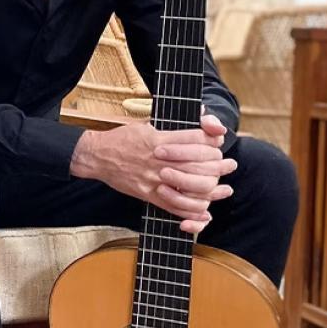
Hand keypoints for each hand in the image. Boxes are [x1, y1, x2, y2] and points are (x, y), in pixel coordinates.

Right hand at [70, 115, 236, 233]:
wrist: (98, 156)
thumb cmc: (123, 138)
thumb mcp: (147, 124)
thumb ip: (173, 124)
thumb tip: (201, 115)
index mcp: (159, 139)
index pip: (196, 139)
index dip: (212, 140)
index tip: (219, 142)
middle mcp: (159, 160)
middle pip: (199, 163)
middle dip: (219, 165)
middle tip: (228, 165)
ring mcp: (154, 179)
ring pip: (191, 187)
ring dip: (211, 189)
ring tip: (223, 188)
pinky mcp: (148, 194)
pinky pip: (175, 206)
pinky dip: (192, 212)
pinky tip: (205, 211)